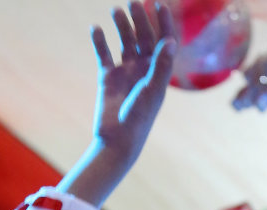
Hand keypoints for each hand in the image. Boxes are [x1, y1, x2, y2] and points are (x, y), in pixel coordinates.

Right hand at [59, 2, 176, 207]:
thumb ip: (161, 66)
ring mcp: (126, 72)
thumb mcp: (152, 90)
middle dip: (140, 20)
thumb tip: (170, 41)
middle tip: (133, 3)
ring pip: (125, 43)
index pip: (164, 42)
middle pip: (144, 38)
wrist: (118, 139)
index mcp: (159, 72)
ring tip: (116, 10)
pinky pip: (104, 55)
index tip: (159, 4)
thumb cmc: (140, 117)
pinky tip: (96, 29)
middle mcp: (144, 70)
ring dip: (122, 26)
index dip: (163, 23)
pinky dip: (100, 42)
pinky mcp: (108, 78)